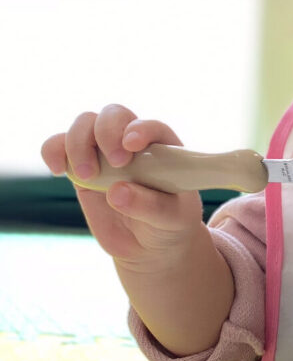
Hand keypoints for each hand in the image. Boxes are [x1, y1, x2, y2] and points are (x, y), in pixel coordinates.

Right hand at [40, 104, 204, 265]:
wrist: (148, 245)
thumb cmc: (170, 224)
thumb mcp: (171, 219)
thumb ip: (149, 205)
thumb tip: (116, 191)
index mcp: (163, 149)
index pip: (152, 127)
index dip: (140, 129)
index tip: (131, 145)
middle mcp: (132, 144)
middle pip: (114, 115)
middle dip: (107, 132)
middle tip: (116, 163)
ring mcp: (104, 153)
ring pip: (84, 124)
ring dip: (79, 143)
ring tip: (88, 176)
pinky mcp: (80, 167)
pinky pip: (58, 146)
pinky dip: (53, 150)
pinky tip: (59, 169)